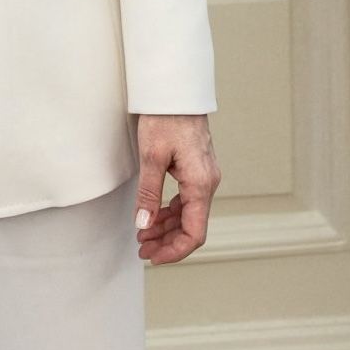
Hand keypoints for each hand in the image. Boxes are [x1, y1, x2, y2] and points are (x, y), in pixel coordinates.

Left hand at [134, 114, 219, 263]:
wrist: (176, 92)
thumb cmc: (165, 118)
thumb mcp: (151, 156)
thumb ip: (149, 193)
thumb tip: (144, 225)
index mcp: (200, 184)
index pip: (194, 232)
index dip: (175, 250)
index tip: (153, 257)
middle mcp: (208, 184)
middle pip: (192, 227)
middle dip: (167, 242)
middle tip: (142, 250)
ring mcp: (204, 178)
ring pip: (189, 214)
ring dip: (167, 228)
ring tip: (143, 236)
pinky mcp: (197, 170)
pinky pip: (187, 200)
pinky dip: (170, 212)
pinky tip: (154, 216)